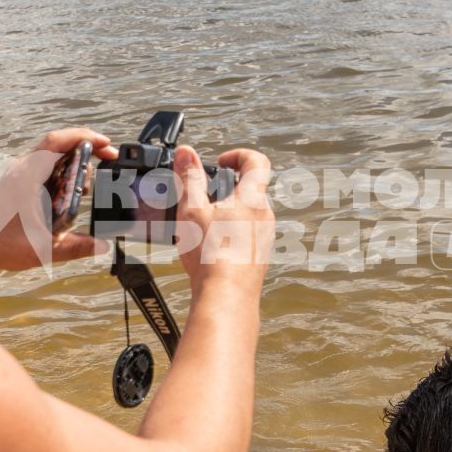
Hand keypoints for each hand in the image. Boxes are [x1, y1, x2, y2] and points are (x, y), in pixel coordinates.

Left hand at [0, 127, 114, 273]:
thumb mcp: (40, 248)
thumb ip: (74, 247)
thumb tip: (101, 245)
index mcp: (28, 175)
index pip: (58, 141)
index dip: (85, 136)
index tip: (107, 144)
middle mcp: (24, 169)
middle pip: (60, 146)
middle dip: (87, 150)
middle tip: (108, 162)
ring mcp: (20, 176)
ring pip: (54, 158)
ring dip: (75, 164)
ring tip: (89, 185)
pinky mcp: (18, 185)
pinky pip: (46, 170)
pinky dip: (64, 174)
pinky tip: (71, 194)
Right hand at [172, 145, 273, 297]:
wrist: (226, 298)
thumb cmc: (211, 255)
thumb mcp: (192, 209)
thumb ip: (189, 178)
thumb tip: (186, 152)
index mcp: (253, 199)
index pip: (257, 161)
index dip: (238, 155)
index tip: (220, 162)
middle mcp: (265, 216)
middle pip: (250, 189)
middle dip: (226, 187)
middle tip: (202, 197)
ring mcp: (265, 238)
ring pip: (247, 214)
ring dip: (226, 212)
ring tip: (201, 225)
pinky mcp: (259, 256)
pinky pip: (246, 235)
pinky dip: (229, 233)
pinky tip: (209, 247)